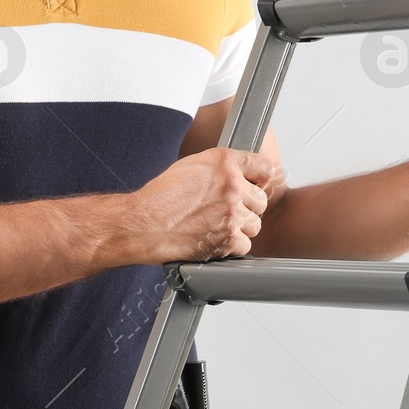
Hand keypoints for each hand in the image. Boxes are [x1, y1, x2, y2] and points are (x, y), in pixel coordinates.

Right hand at [129, 148, 280, 262]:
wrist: (143, 223)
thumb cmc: (160, 197)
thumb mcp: (191, 166)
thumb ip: (221, 168)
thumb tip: (242, 176)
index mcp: (224, 162)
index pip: (265, 167)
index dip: (261, 179)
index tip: (256, 186)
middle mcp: (232, 185)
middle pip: (261, 201)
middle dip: (247, 207)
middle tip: (227, 211)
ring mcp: (231, 213)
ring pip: (255, 225)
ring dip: (240, 228)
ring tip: (217, 226)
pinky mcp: (227, 239)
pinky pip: (245, 245)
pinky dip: (232, 246)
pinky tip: (214, 239)